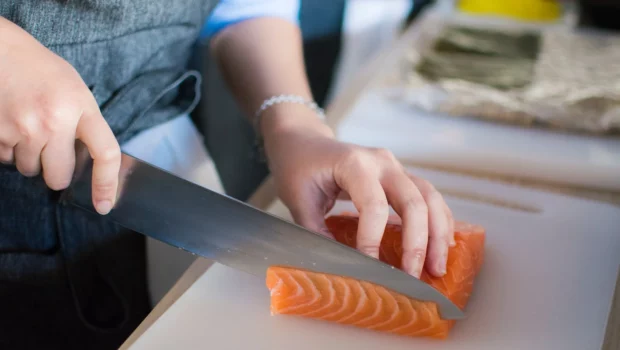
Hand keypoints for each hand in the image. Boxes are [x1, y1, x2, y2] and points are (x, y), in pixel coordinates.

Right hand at [0, 17, 119, 213]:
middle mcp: (54, 120)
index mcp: (81, 106)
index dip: (107, 184)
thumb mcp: (75, 91)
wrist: (1, 50)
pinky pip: (6, 159)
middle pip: (59, 177)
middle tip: (51, 149)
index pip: (106, 153)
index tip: (104, 205)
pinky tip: (10, 124)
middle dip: (56, 171)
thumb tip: (89, 165)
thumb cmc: (42, 71)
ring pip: (30, 170)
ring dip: (30, 157)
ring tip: (28, 125)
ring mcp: (22, 128)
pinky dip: (9, 148)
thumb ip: (84, 124)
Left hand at [261, 106, 454, 277]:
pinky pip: (429, 197)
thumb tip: (339, 267)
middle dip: (417, 242)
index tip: (370, 268)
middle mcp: (381, 162)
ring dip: (437, 233)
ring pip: (430, 197)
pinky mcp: (401, 175)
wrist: (304, 141)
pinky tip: (442, 246)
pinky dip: (439, 221)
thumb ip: (316, 232)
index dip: (373, 239)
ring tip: (438, 267)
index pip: (373, 205)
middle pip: (413, 201)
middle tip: (414, 276)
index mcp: (354, 164)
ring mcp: (395, 166)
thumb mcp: (298, 200)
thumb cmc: (298, 168)